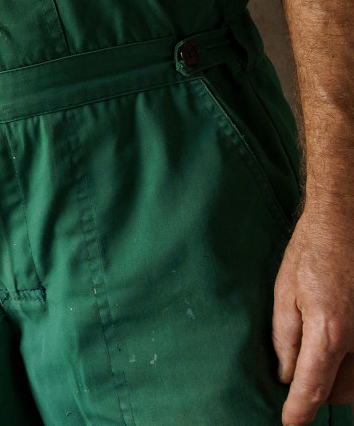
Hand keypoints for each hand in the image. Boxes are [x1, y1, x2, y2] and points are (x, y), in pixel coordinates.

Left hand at [275, 203, 353, 422]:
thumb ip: (285, 338)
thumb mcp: (284, 293)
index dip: (300, 409)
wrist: (346, 225)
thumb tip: (286, 373)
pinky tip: (335, 356)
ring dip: (338, 384)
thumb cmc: (311, 254)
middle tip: (295, 387)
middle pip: (341, 389)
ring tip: (313, 372)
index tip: (290, 423)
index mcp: (329, 331)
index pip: (313, 386)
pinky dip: (352, 368)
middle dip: (319, 395)